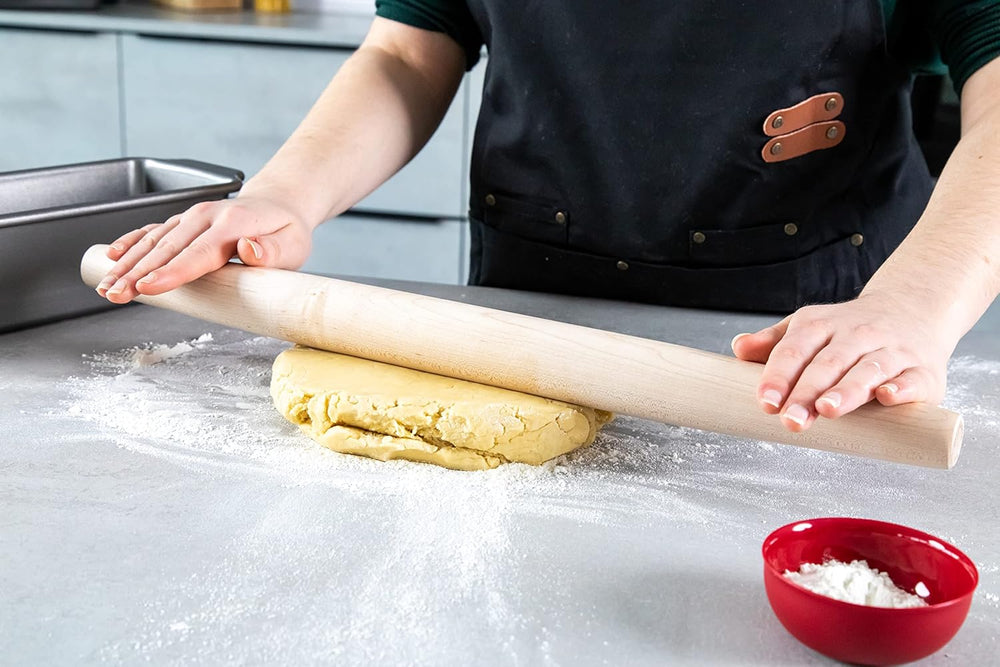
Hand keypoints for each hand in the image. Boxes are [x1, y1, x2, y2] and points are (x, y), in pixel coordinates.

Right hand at [96, 196, 312, 303]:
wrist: (279, 204)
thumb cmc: (286, 232)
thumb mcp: (293, 245)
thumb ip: (272, 251)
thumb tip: (249, 250)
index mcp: (233, 223)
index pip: (199, 253)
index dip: (172, 271)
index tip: (148, 286)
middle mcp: (206, 217)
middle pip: (167, 249)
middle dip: (137, 274)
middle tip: (115, 295)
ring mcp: (191, 217)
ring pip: (153, 241)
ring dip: (127, 264)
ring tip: (106, 286)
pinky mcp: (183, 222)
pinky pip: (152, 231)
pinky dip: (131, 243)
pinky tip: (111, 256)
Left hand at [730, 293, 954, 431]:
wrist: (912, 309)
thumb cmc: (847, 331)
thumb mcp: (808, 328)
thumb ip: (774, 343)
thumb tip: (738, 348)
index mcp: (820, 325)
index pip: (794, 350)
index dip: (778, 377)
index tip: (765, 402)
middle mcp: (856, 335)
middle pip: (828, 364)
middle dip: (807, 393)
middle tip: (791, 419)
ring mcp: (891, 351)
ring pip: (868, 369)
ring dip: (848, 390)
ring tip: (828, 409)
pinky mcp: (923, 371)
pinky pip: (913, 379)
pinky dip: (902, 388)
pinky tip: (887, 397)